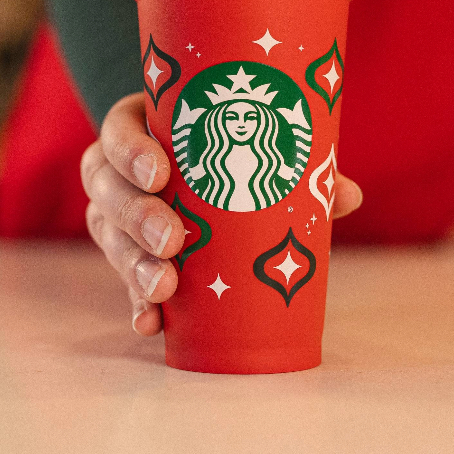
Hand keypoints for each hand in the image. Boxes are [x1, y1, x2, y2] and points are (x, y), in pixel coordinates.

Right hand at [82, 92, 362, 335]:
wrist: (209, 174)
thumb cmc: (229, 150)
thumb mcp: (251, 147)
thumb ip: (295, 168)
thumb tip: (346, 195)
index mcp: (141, 130)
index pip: (117, 133)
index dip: (130, 152)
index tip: (161, 173)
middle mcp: (117, 172)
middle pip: (107, 190)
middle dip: (137, 216)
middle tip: (172, 239)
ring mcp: (116, 217)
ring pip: (109, 237)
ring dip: (133, 264)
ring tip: (166, 286)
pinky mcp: (127, 257)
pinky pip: (122, 282)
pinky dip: (136, 304)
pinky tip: (150, 323)